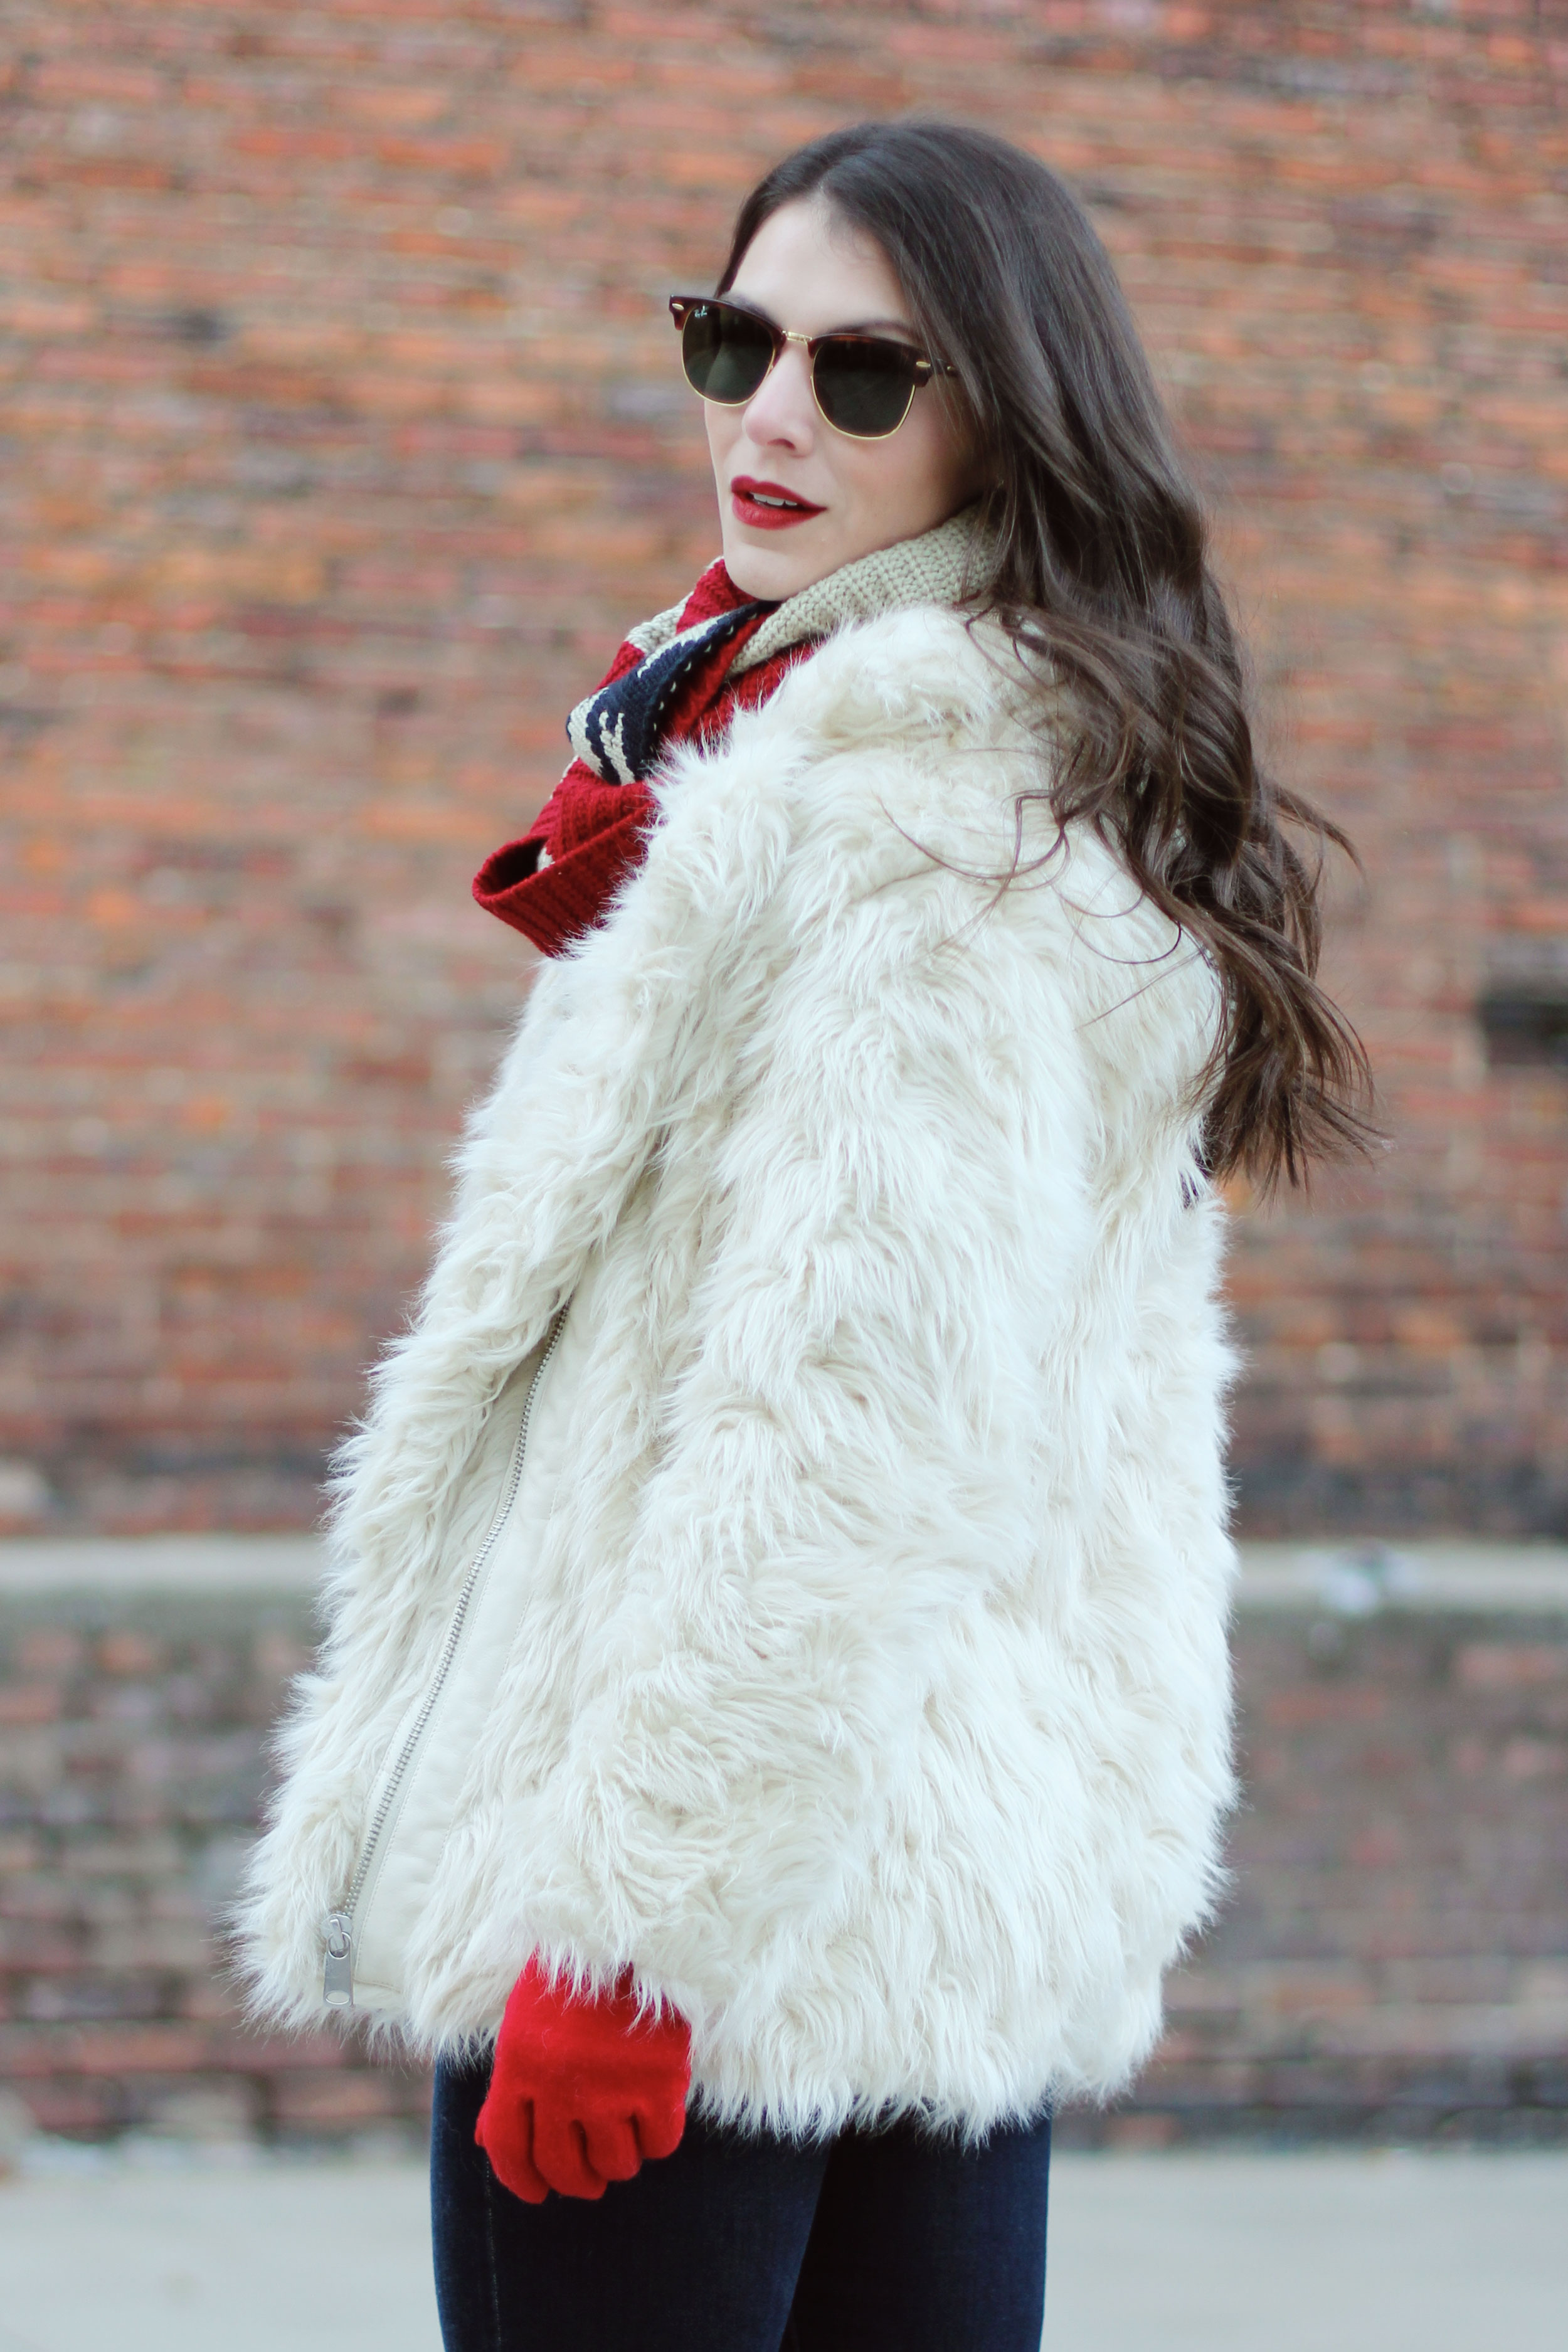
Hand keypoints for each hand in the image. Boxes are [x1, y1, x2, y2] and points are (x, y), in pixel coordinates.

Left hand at [473, 1956, 690, 2202]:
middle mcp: (560, 2087)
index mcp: (519, 2068)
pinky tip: (654, 2119)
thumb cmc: (568, 1981)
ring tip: (623, 2140)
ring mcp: (612, 2088)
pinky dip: (657, 2140)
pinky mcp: (659, 2082)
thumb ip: (508, 2087)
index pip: (509, 2151)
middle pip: (564, 2168)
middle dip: (576, 2181)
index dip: (522, 2182)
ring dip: (619, 2162)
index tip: (538, 2193)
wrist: (625, 1932)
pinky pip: (660, 2143)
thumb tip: (487, 2142)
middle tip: (590, 2176)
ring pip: (615, 2164)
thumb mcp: (523, 2027)